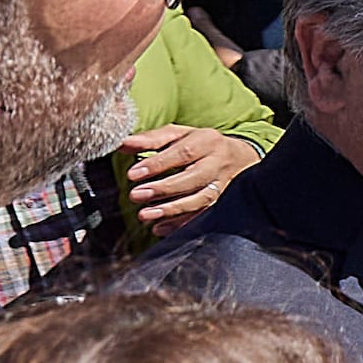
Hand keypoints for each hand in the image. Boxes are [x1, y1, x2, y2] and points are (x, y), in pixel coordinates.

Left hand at [115, 123, 259, 230]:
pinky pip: (204, 216)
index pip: (183, 152)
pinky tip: (160, 228)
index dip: (158, 164)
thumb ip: (151, 139)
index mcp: (207, 141)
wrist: (240, 157)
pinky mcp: (222, 203)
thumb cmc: (200, 145)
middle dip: (163, 189)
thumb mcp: (179, 135)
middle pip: (194, 178)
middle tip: (135, 195)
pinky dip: (182, 224)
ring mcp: (223, 185)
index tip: (133, 174)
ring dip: (172, 209)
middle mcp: (218, 163)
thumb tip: (122, 143)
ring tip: (144, 215)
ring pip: (201, 199)